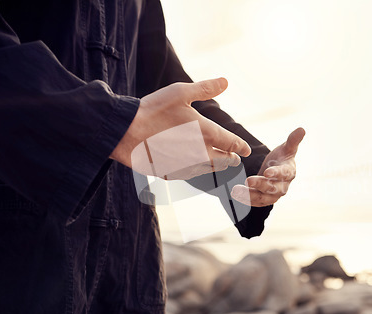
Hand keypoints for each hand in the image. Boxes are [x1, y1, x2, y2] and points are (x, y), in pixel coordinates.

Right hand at [111, 78, 251, 179]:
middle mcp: (201, 154)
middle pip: (224, 161)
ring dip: (216, 167)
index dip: (242, 147)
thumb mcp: (180, 93)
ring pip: (209, 170)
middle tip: (235, 158)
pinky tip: (194, 168)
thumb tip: (226, 81)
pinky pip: (190, 175)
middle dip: (231, 159)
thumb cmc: (153, 110)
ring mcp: (186, 166)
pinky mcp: (172, 174)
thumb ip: (205, 89)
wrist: (125, 133)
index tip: (246, 151)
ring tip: (219, 164)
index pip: (232, 144)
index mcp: (207, 133)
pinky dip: (196, 171)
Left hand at [231, 127, 304, 206]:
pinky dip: (246, 200)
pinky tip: (235, 195)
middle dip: (260, 185)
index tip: (267, 172)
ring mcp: (274, 195)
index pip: (284, 174)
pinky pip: (256, 202)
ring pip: (263, 197)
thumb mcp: (287, 148)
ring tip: (236, 191)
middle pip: (272, 188)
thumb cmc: (282, 157)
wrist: (277, 170)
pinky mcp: (265, 200)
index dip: (276, 173)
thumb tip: (302, 129)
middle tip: (248, 180)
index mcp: (289, 172)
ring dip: (249, 195)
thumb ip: (293, 140)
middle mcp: (283, 186)